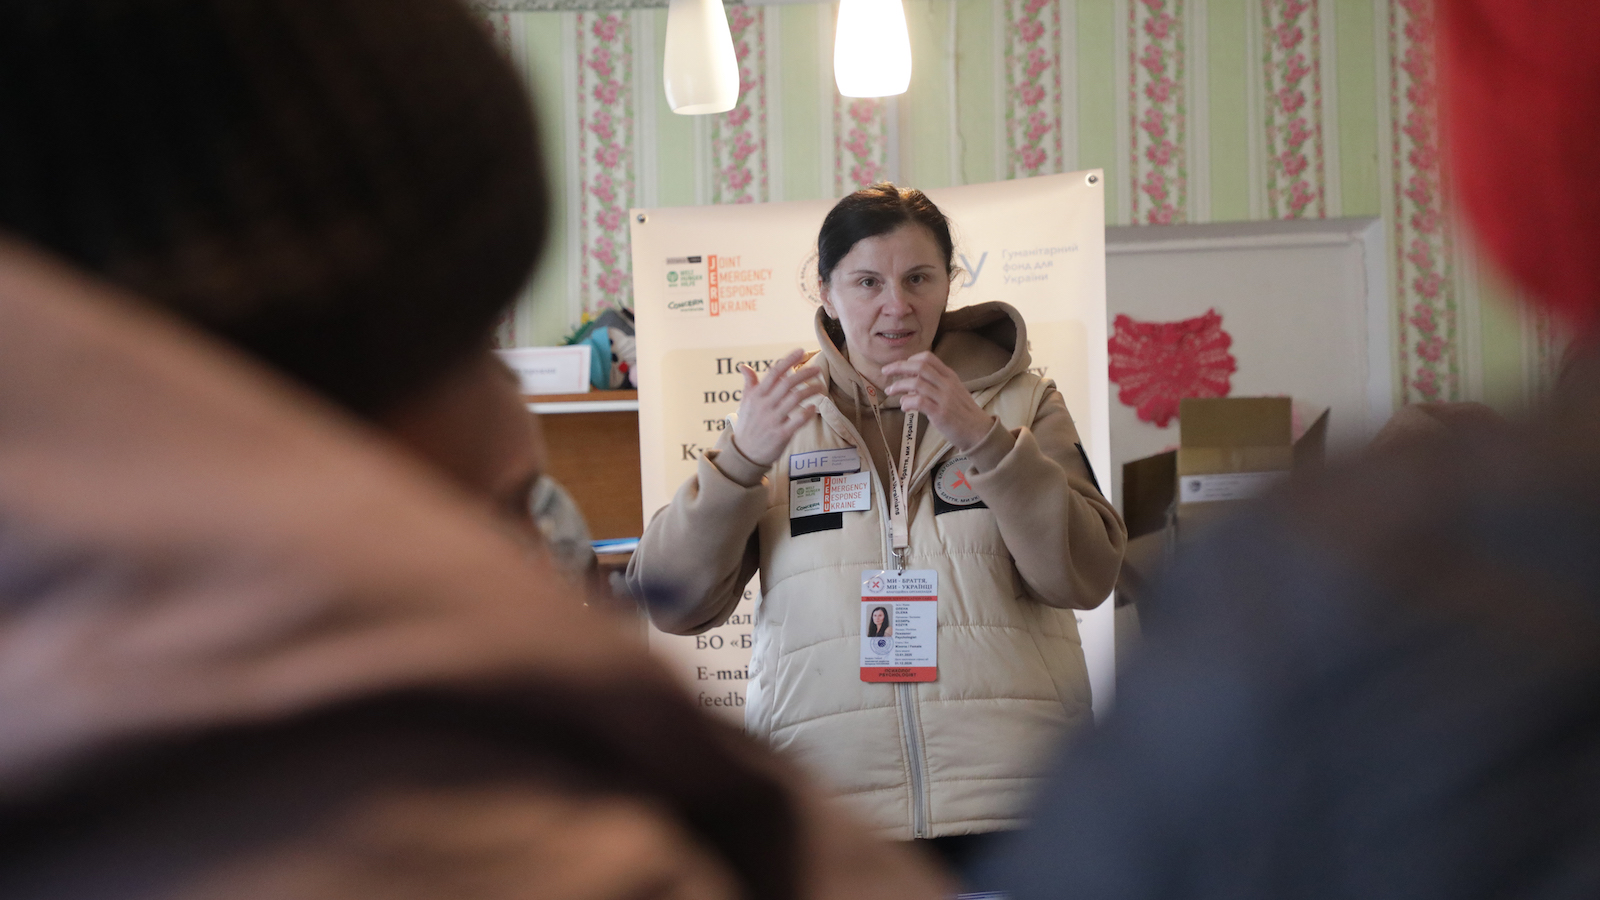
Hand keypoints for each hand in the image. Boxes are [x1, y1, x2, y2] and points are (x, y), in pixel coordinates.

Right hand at [730, 349, 825, 466]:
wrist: (744, 453)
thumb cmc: (748, 425)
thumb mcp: (745, 403)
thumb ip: (749, 383)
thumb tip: (743, 366)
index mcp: (757, 395)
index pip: (774, 372)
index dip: (788, 360)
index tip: (800, 351)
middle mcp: (765, 405)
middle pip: (788, 383)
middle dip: (805, 373)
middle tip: (817, 369)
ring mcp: (773, 419)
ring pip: (796, 399)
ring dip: (811, 390)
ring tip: (820, 386)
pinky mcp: (781, 434)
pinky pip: (798, 420)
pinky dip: (808, 412)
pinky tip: (815, 407)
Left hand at [881, 352, 995, 451]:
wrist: (979, 432)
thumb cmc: (963, 413)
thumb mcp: (953, 393)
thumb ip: (934, 387)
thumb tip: (910, 387)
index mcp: (950, 376)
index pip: (928, 358)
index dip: (910, 359)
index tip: (900, 366)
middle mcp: (947, 384)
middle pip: (919, 367)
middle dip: (898, 367)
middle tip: (885, 372)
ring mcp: (944, 398)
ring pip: (916, 383)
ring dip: (899, 386)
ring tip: (890, 392)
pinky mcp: (940, 413)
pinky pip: (918, 402)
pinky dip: (907, 402)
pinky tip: (904, 407)